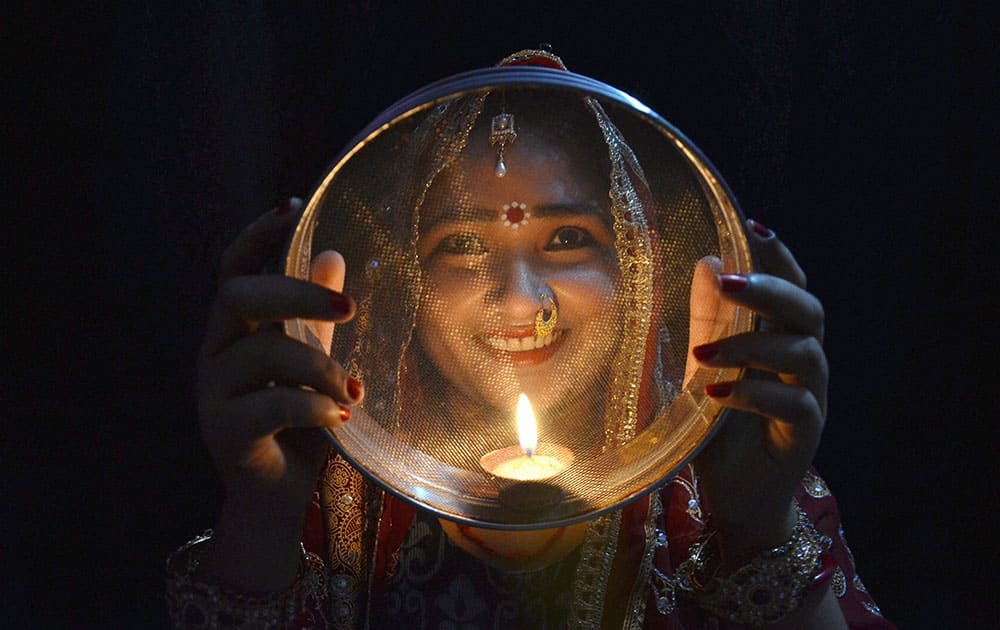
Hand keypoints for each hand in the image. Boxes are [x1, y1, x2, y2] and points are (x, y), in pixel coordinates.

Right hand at [195, 198, 360, 589]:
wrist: (276, 494)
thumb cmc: (296, 423)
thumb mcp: (310, 363)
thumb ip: (316, 318)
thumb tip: (334, 254)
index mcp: (233, 329)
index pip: (233, 267)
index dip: (258, 234)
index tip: (294, 205)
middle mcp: (214, 353)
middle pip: (240, 296)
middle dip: (297, 293)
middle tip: (348, 307)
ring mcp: (212, 393)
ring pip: (264, 353)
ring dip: (319, 366)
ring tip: (350, 390)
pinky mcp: (225, 433)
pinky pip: (272, 406)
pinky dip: (315, 407)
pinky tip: (341, 416)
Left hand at [685, 219, 826, 561]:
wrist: (736, 495)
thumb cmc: (722, 428)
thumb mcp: (707, 365)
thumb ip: (710, 319)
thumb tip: (706, 262)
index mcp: (780, 338)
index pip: (790, 285)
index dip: (778, 254)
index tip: (752, 225)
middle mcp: (803, 360)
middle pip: (807, 310)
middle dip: (770, 289)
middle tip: (729, 282)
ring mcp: (809, 395)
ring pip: (803, 353)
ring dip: (750, 346)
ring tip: (703, 354)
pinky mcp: (805, 431)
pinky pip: (792, 402)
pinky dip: (752, 392)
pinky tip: (716, 393)